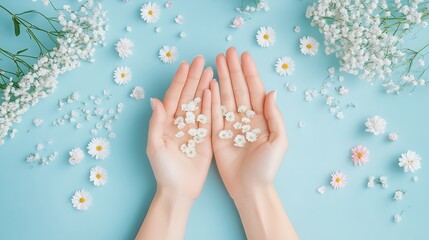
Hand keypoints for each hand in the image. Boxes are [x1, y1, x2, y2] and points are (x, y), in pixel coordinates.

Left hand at [147, 56, 212, 199]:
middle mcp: (180, 123)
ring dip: (204, 86)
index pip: (173, 97)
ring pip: (199, 103)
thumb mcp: (155, 147)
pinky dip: (212, 103)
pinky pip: (209, 117)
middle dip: (194, 77)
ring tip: (211, 70)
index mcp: (166, 123)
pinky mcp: (206, 137)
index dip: (180, 81)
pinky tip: (215, 90)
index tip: (186, 65)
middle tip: (202, 60)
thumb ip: (156, 123)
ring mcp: (194, 129)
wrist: (179, 191)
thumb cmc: (163, 171)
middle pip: (188, 95)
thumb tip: (155, 100)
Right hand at [211, 48, 296, 239]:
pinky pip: (213, 113)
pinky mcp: (217, 134)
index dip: (249, 72)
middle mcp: (245, 118)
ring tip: (217, 61)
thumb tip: (270, 92)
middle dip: (233, 70)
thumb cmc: (267, 168)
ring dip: (221, 79)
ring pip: (225, 97)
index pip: (254, 90)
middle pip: (238, 89)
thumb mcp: (279, 142)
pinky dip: (210, 98)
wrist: (250, 188)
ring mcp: (230, 125)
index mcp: (261, 118)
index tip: (243, 56)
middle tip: (227, 52)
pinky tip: (208, 84)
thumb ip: (275, 116)